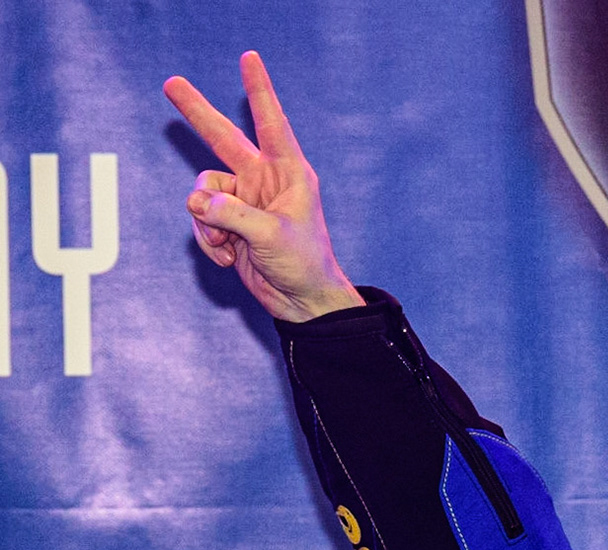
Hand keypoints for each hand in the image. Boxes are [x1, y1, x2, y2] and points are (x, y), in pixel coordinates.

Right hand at [163, 51, 364, 322]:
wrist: (302, 301)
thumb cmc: (303, 263)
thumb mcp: (272, 237)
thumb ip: (233, 215)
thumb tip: (198, 201)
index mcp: (288, 173)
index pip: (271, 123)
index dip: (258, 90)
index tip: (249, 58)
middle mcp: (264, 180)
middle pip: (221, 138)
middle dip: (196, 112)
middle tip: (171, 82)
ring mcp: (243, 200)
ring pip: (201, 192)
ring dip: (205, 221)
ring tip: (229, 245)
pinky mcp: (228, 222)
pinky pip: (200, 219)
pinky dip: (208, 240)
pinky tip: (230, 259)